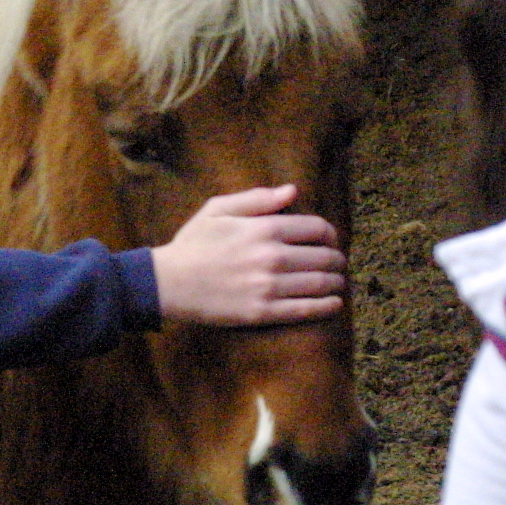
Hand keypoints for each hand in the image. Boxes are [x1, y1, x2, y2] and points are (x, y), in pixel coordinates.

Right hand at [150, 184, 345, 325]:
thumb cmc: (192, 244)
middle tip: (337, 262)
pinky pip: (306, 310)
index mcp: (263, 229)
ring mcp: (268, 287)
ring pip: (320, 283)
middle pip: (324, 257)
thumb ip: (257, 199)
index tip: (329, 239)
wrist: (168, 283)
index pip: (317, 228)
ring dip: (336, 282)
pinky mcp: (263, 312)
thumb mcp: (217, 209)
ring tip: (337, 281)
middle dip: (336, 259)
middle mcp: (271, 257)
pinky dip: (327, 306)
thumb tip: (293, 191)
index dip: (330, 233)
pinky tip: (334, 303)